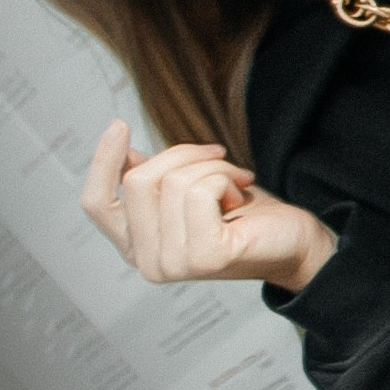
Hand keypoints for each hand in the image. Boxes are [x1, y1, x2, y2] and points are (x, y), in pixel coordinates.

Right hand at [81, 118, 335, 291]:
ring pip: (173, 182)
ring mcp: (174, 264)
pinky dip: (224, 180)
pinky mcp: (204, 257)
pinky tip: (239, 198)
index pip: (97, 204)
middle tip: (218, 158)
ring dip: (212, 168)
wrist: (292, 239)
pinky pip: (200, 191)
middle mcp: (148, 263)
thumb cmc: (243, 214)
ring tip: (233, 184)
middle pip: (138, 181)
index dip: (102, 161)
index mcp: (136, 247)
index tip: (119, 125)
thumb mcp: (190, 188)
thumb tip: (126, 157)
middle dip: (182, 155)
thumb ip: (155, 181)